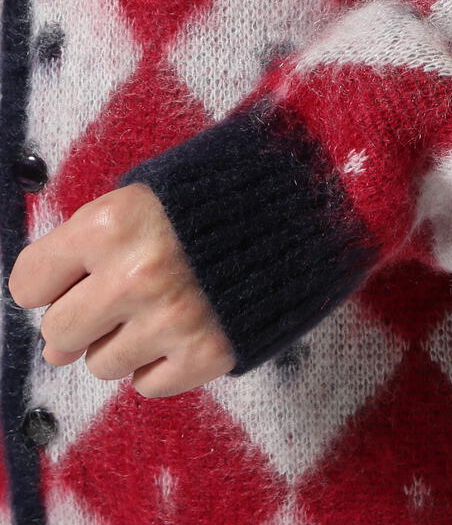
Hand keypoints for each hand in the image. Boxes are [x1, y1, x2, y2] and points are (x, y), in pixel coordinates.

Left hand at [7, 182, 235, 397]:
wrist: (293, 208)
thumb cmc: (205, 200)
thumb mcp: (140, 196)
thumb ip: (86, 251)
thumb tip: (53, 344)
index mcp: (112, 223)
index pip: (28, 283)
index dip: (52, 279)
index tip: (79, 273)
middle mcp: (135, 274)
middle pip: (60, 333)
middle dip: (83, 318)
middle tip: (121, 295)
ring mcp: (172, 318)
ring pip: (102, 364)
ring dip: (124, 340)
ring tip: (161, 304)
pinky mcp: (206, 353)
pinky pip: (147, 385)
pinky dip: (161, 362)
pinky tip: (185, 325)